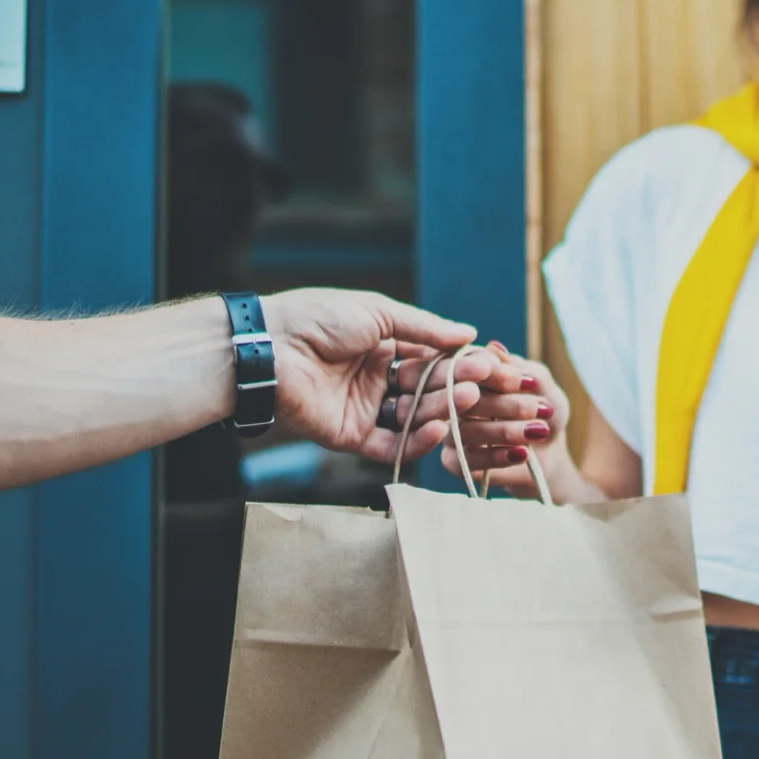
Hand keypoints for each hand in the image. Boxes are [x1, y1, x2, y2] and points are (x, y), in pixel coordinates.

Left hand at [262, 288, 497, 463]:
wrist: (269, 348)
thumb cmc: (317, 318)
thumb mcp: (377, 312)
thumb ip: (423, 328)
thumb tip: (468, 332)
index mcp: (383, 346)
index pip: (431, 359)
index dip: (459, 363)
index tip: (489, 364)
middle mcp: (378, 379)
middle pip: (427, 389)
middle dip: (455, 387)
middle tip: (483, 384)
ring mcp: (367, 410)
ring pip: (414, 417)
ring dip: (442, 411)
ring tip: (466, 402)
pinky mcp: (353, 437)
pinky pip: (393, 445)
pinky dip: (417, 441)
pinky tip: (439, 429)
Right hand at [442, 345, 569, 497]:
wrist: (550, 453)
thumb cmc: (544, 413)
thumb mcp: (544, 388)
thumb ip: (522, 369)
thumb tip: (494, 349)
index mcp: (471, 374)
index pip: (471, 368)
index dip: (497, 374)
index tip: (528, 382)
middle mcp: (453, 399)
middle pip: (465, 399)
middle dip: (504, 404)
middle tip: (537, 409)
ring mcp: (449, 430)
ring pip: (464, 430)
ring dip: (504, 430)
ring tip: (537, 431)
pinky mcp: (453, 461)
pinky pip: (465, 460)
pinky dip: (496, 456)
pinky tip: (522, 453)